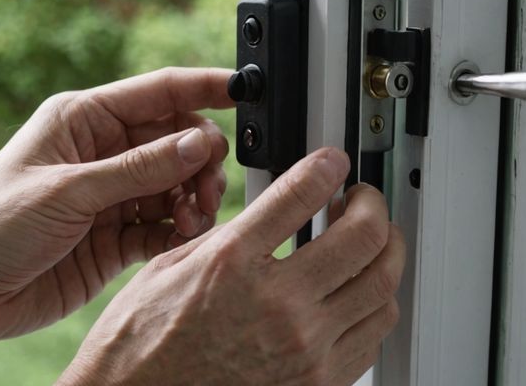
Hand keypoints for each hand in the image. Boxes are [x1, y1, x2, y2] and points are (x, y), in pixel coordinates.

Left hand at [0, 67, 233, 341]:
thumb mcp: (69, 189)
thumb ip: (141, 167)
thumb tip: (200, 140)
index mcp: (83, 120)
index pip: (158, 92)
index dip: (204, 88)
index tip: (245, 90)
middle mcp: (101, 153)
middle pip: (178, 141)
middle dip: (201, 161)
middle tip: (205, 187)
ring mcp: (111, 196)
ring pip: (177, 185)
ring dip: (194, 200)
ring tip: (191, 220)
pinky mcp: (115, 238)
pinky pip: (164, 227)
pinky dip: (180, 232)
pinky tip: (181, 239)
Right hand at [59, 148, 405, 385]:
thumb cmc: (139, 352)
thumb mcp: (167, 271)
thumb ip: (226, 239)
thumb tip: (267, 218)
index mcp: (231, 265)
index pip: (301, 194)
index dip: (328, 166)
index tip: (333, 162)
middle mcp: (275, 306)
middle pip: (364, 238)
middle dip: (373, 206)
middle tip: (363, 200)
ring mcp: (303, 350)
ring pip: (382, 288)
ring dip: (385, 255)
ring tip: (371, 245)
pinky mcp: (318, 384)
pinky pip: (373, 337)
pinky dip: (373, 307)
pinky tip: (357, 295)